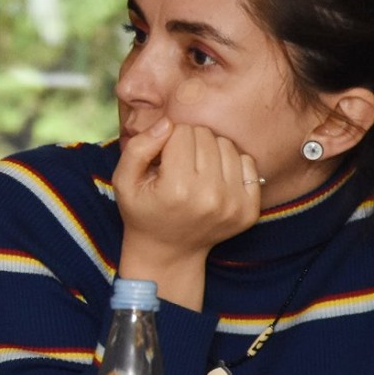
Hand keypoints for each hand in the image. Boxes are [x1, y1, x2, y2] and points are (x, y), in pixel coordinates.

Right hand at [114, 119, 260, 308]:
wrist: (169, 251)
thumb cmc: (142, 211)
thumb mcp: (123, 180)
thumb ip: (139, 147)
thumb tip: (168, 123)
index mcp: (177, 188)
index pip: (182, 132)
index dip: (168, 139)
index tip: (162, 157)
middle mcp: (210, 196)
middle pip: (206, 136)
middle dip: (189, 143)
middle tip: (179, 163)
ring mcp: (234, 204)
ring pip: (227, 146)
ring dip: (210, 151)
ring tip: (196, 170)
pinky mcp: (250, 210)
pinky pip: (248, 163)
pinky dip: (231, 164)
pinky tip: (215, 178)